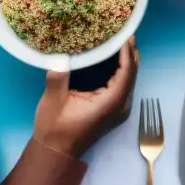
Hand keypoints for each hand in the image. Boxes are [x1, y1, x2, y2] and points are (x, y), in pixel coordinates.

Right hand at [33, 37, 138, 158]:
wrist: (56, 152)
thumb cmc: (55, 129)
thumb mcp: (52, 102)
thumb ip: (58, 78)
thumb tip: (60, 57)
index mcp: (111, 103)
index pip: (126, 72)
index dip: (127, 52)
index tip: (125, 35)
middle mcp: (121, 106)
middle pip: (132, 73)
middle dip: (130, 52)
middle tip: (123, 32)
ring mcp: (120, 109)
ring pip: (129, 79)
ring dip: (127, 60)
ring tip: (120, 40)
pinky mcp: (114, 109)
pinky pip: (123, 85)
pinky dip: (121, 70)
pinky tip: (114, 58)